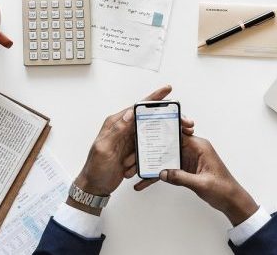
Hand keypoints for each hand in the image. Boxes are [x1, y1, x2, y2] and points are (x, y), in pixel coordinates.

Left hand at [70, 85, 194, 214]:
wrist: (95, 187)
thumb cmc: (95, 168)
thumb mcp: (104, 148)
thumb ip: (117, 130)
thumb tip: (130, 113)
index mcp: (115, 123)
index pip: (137, 107)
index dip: (153, 98)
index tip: (167, 90)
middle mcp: (123, 129)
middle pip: (148, 119)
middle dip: (163, 121)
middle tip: (181, 123)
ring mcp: (129, 140)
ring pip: (149, 136)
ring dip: (153, 144)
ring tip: (155, 149)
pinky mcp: (133, 151)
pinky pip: (147, 150)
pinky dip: (147, 156)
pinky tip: (145, 163)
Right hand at [135, 136, 257, 225]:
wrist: (231, 200)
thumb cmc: (223, 188)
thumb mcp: (201, 183)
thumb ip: (181, 177)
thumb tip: (163, 173)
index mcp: (199, 146)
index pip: (178, 134)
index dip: (162, 133)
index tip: (147, 132)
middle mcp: (193, 149)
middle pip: (167, 145)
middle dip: (151, 150)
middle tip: (134, 155)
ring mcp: (188, 159)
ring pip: (165, 158)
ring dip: (151, 165)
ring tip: (134, 170)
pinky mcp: (185, 169)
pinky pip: (168, 170)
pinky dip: (158, 175)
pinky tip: (145, 182)